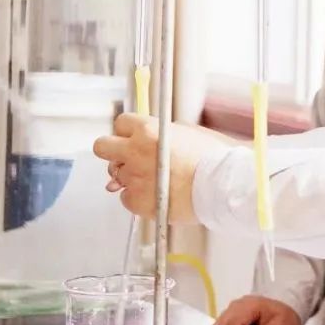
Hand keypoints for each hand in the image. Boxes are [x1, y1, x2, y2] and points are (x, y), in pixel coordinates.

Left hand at [93, 115, 233, 222]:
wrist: (223, 185)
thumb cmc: (214, 157)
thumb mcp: (190, 132)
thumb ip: (163, 133)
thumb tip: (147, 139)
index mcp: (148, 130)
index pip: (120, 123)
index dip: (128, 131)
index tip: (134, 138)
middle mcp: (135, 152)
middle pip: (101, 147)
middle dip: (113, 152)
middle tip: (129, 159)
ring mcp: (133, 178)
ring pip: (116, 176)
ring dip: (131, 177)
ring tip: (156, 181)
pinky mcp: (136, 201)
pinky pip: (126, 198)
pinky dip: (139, 198)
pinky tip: (158, 196)